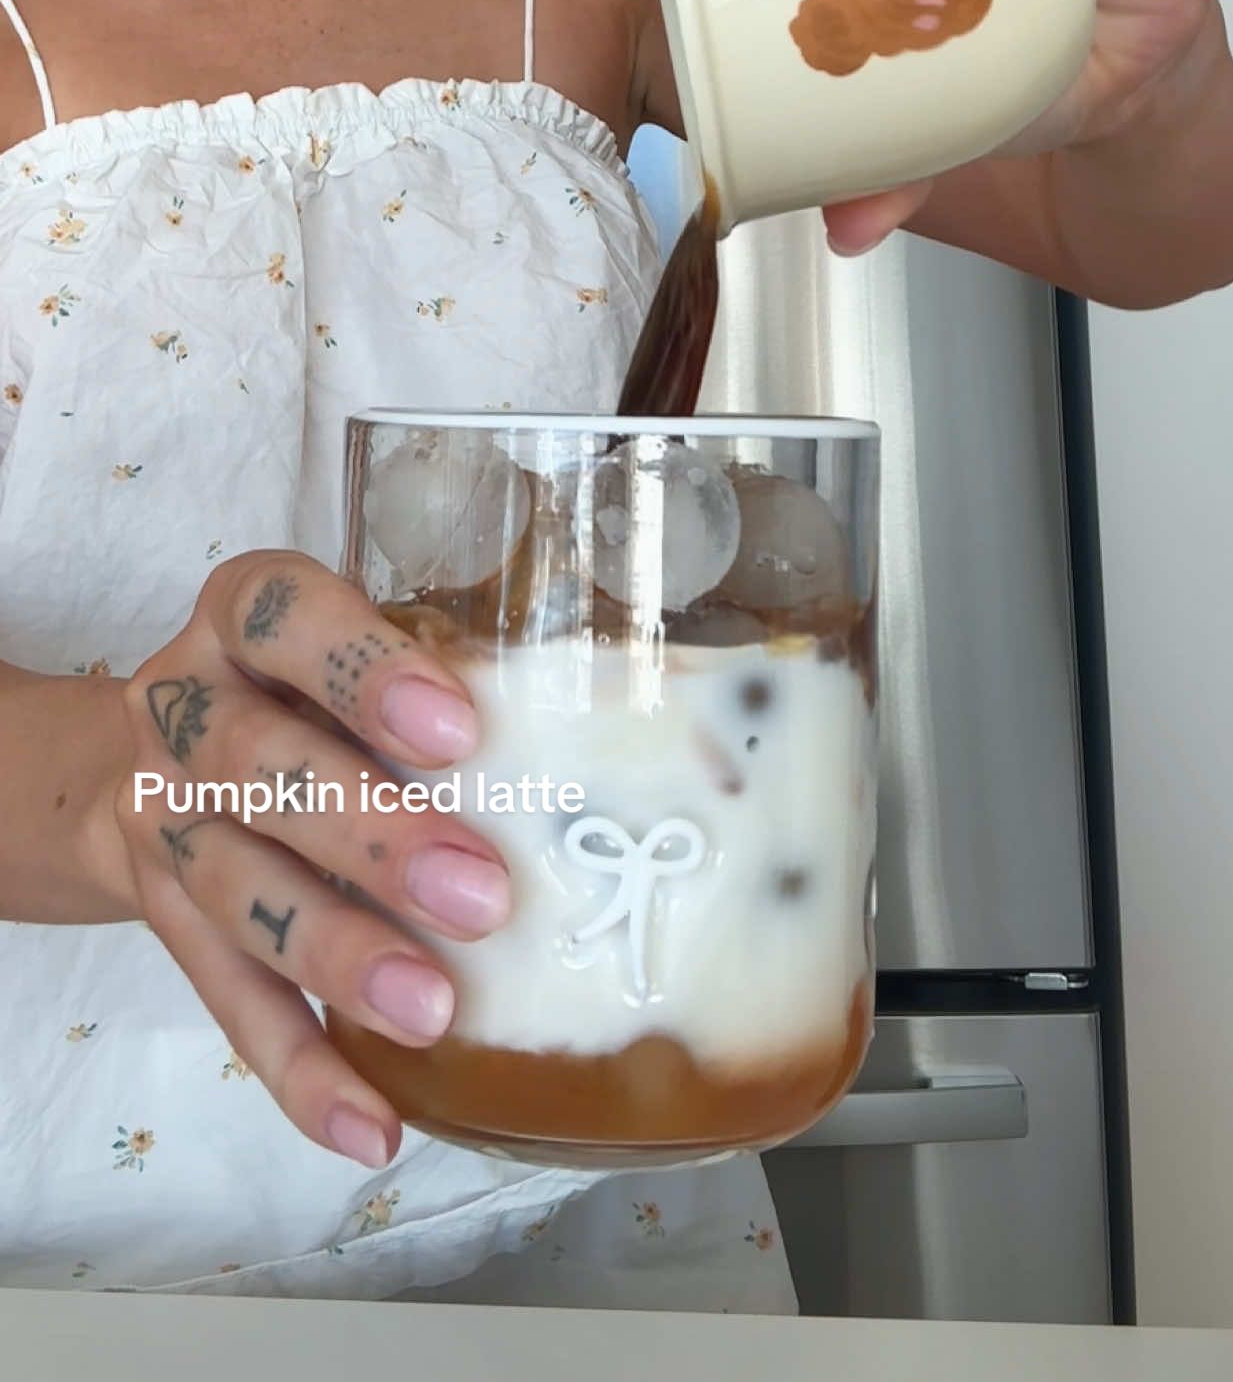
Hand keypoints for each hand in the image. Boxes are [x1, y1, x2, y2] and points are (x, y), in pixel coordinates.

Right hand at [106, 551, 505, 1169]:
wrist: (141, 767)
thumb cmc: (308, 690)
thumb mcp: (356, 643)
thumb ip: (455, 663)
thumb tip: (642, 724)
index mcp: (241, 616)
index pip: (279, 615)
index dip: (362, 668)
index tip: (459, 729)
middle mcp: (183, 709)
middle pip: (256, 765)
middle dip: (370, 832)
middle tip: (483, 893)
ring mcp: (165, 821)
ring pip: (236, 890)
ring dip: (337, 955)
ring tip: (434, 1009)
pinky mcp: (167, 926)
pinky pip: (226, 1004)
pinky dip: (299, 1073)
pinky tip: (370, 1128)